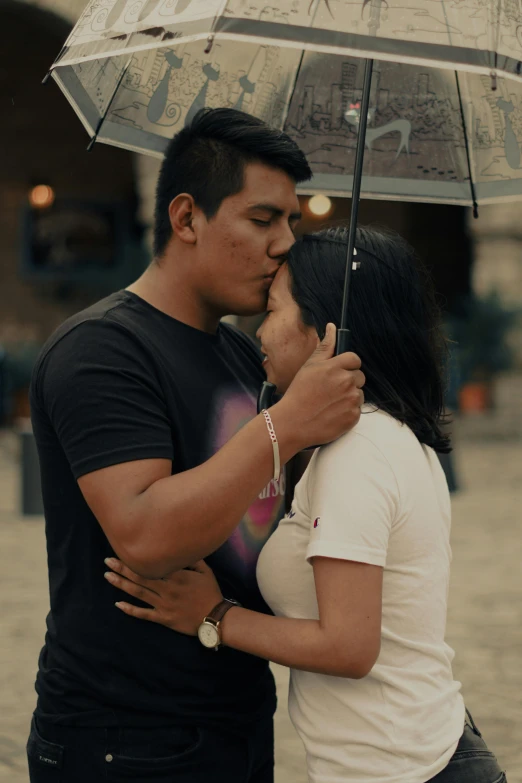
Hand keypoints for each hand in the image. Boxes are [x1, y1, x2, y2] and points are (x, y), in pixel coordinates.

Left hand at [103, 558, 222, 635]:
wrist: (215, 618)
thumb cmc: (210, 592)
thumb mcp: (206, 571)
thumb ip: (193, 558)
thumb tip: (181, 546)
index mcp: (177, 576)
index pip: (153, 564)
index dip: (137, 558)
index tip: (125, 549)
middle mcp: (167, 589)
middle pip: (140, 577)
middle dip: (123, 568)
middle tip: (107, 561)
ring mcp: (164, 605)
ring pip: (138, 593)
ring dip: (122, 584)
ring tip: (108, 576)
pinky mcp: (163, 618)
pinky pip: (143, 614)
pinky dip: (130, 609)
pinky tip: (118, 604)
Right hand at [272, 323, 364, 449]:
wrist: (293, 423)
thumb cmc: (298, 393)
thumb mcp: (309, 366)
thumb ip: (325, 346)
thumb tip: (332, 327)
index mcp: (335, 367)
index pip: (354, 359)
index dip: (347, 365)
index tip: (338, 372)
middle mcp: (346, 382)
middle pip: (359, 376)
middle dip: (349, 381)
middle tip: (331, 390)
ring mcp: (351, 400)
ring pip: (359, 394)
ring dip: (349, 396)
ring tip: (330, 403)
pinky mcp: (353, 417)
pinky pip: (357, 410)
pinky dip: (348, 412)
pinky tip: (333, 413)